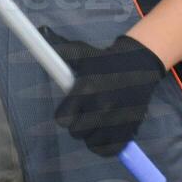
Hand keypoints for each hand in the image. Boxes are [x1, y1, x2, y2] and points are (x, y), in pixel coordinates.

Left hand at [39, 25, 166, 156]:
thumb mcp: (82, 52)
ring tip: (96, 120)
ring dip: (91, 135)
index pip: (62, 119)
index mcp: (87, 89)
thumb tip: (41, 30)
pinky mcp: (129, 130)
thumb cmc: (105, 61)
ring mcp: (117, 121)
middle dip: (77, 124)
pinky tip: (105, 132)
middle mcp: (102, 106)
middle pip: (75, 132)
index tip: (70, 108)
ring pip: (91, 143)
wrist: (139, 66)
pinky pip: (108, 150)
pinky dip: (104, 146)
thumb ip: (60, 49)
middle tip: (85, 113)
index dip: (64, 115)